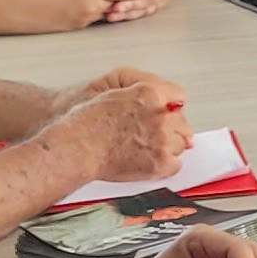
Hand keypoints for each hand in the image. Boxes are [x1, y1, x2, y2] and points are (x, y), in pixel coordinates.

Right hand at [32, 81, 191, 184]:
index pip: (177, 96)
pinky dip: (163, 166)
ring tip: (142, 148)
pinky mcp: (159, 163)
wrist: (75, 147)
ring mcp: (162, 140)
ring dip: (166, 146)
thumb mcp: (113, 91)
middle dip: (168, 128)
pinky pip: (175, 165)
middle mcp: (160, 116)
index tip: (164, 114)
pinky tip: (146, 161)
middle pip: (180, 122)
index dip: (168, 107)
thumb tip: (165, 102)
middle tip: (146, 135)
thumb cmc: (85, 122)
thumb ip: (142, 93)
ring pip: (179, 144)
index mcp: (149, 93)